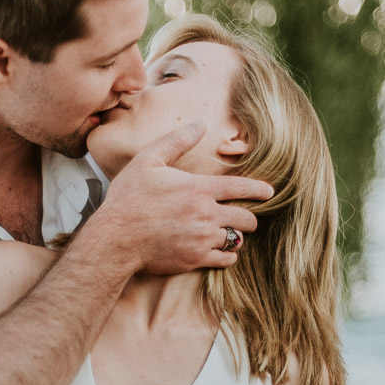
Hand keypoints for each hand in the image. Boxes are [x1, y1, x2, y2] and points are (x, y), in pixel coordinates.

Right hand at [100, 124, 270, 273]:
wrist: (115, 240)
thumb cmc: (128, 200)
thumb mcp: (148, 161)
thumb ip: (176, 141)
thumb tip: (199, 125)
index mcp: (198, 189)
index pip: (242, 187)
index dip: (259, 189)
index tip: (269, 192)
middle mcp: (206, 215)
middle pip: (246, 218)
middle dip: (249, 216)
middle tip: (244, 216)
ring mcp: (202, 239)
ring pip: (237, 239)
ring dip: (236, 235)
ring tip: (229, 233)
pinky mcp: (195, 260)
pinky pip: (226, 259)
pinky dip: (227, 254)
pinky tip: (220, 249)